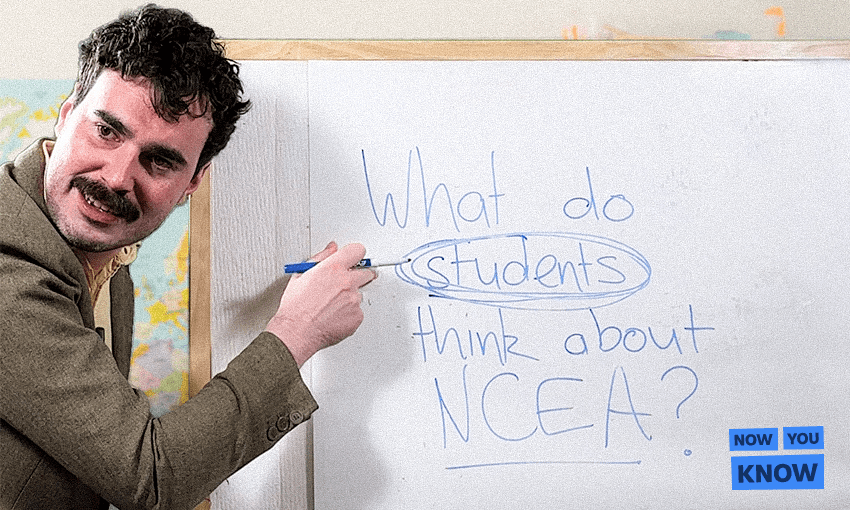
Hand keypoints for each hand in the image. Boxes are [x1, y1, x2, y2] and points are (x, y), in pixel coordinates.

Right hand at [266, 242, 376, 365]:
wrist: (296, 332)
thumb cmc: (295, 307)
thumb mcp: (301, 275)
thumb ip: (320, 258)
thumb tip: (331, 248)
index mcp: (333, 268)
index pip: (357, 250)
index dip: (355, 254)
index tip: (354, 259)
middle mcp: (347, 282)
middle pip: (367, 272)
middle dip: (359, 276)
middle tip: (346, 283)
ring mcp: (354, 300)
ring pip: (359, 294)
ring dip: (350, 297)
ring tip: (331, 305)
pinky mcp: (357, 316)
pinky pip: (358, 311)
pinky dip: (349, 313)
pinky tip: (334, 316)